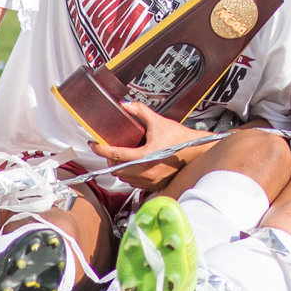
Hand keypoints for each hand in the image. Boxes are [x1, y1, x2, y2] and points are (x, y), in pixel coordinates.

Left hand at [90, 103, 212, 192]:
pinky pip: (135, 183)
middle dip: (110, 160)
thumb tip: (126, 105)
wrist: (196, 151)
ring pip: (124, 178)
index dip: (101, 149)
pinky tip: (134, 166)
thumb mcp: (158, 122)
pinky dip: (130, 175)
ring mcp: (149, 180)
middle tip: (110, 150)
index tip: (94, 144)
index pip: (115, 154)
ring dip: (120, 168)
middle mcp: (145, 171)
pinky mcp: (154, 185)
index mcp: (144, 156)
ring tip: (121, 158)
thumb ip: (140, 112)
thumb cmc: (180, 139)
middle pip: (116, 169)